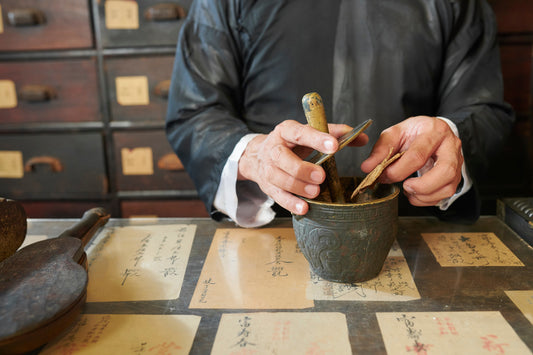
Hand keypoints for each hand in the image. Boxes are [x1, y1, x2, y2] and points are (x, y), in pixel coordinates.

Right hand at [238, 120, 367, 214]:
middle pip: (282, 158)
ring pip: (278, 178)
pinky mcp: (267, 186)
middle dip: (302, 168)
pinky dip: (291, 203)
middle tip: (321, 176)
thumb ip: (336, 134)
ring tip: (316, 192)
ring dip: (297, 186)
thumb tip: (362, 138)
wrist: (258, 156)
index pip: (299, 133)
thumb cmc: (292, 144)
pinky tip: (304, 208)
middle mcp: (274, 149)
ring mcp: (268, 168)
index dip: (316, 139)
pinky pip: (277, 196)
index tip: (334, 146)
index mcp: (286, 131)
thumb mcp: (310, 133)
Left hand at [360, 116, 462, 205]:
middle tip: (405, 187)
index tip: (384, 175)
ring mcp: (457, 162)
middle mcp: (451, 146)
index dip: (399, 170)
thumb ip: (381, 149)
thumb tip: (367, 168)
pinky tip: (415, 194)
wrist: (433, 131)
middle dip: (421, 186)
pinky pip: (445, 195)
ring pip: (448, 187)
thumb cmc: (414, 133)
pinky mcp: (456, 176)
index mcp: (434, 131)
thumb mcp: (395, 133)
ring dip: (424, 195)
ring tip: (408, 190)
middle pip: (445, 171)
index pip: (418, 154)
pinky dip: (427, 200)